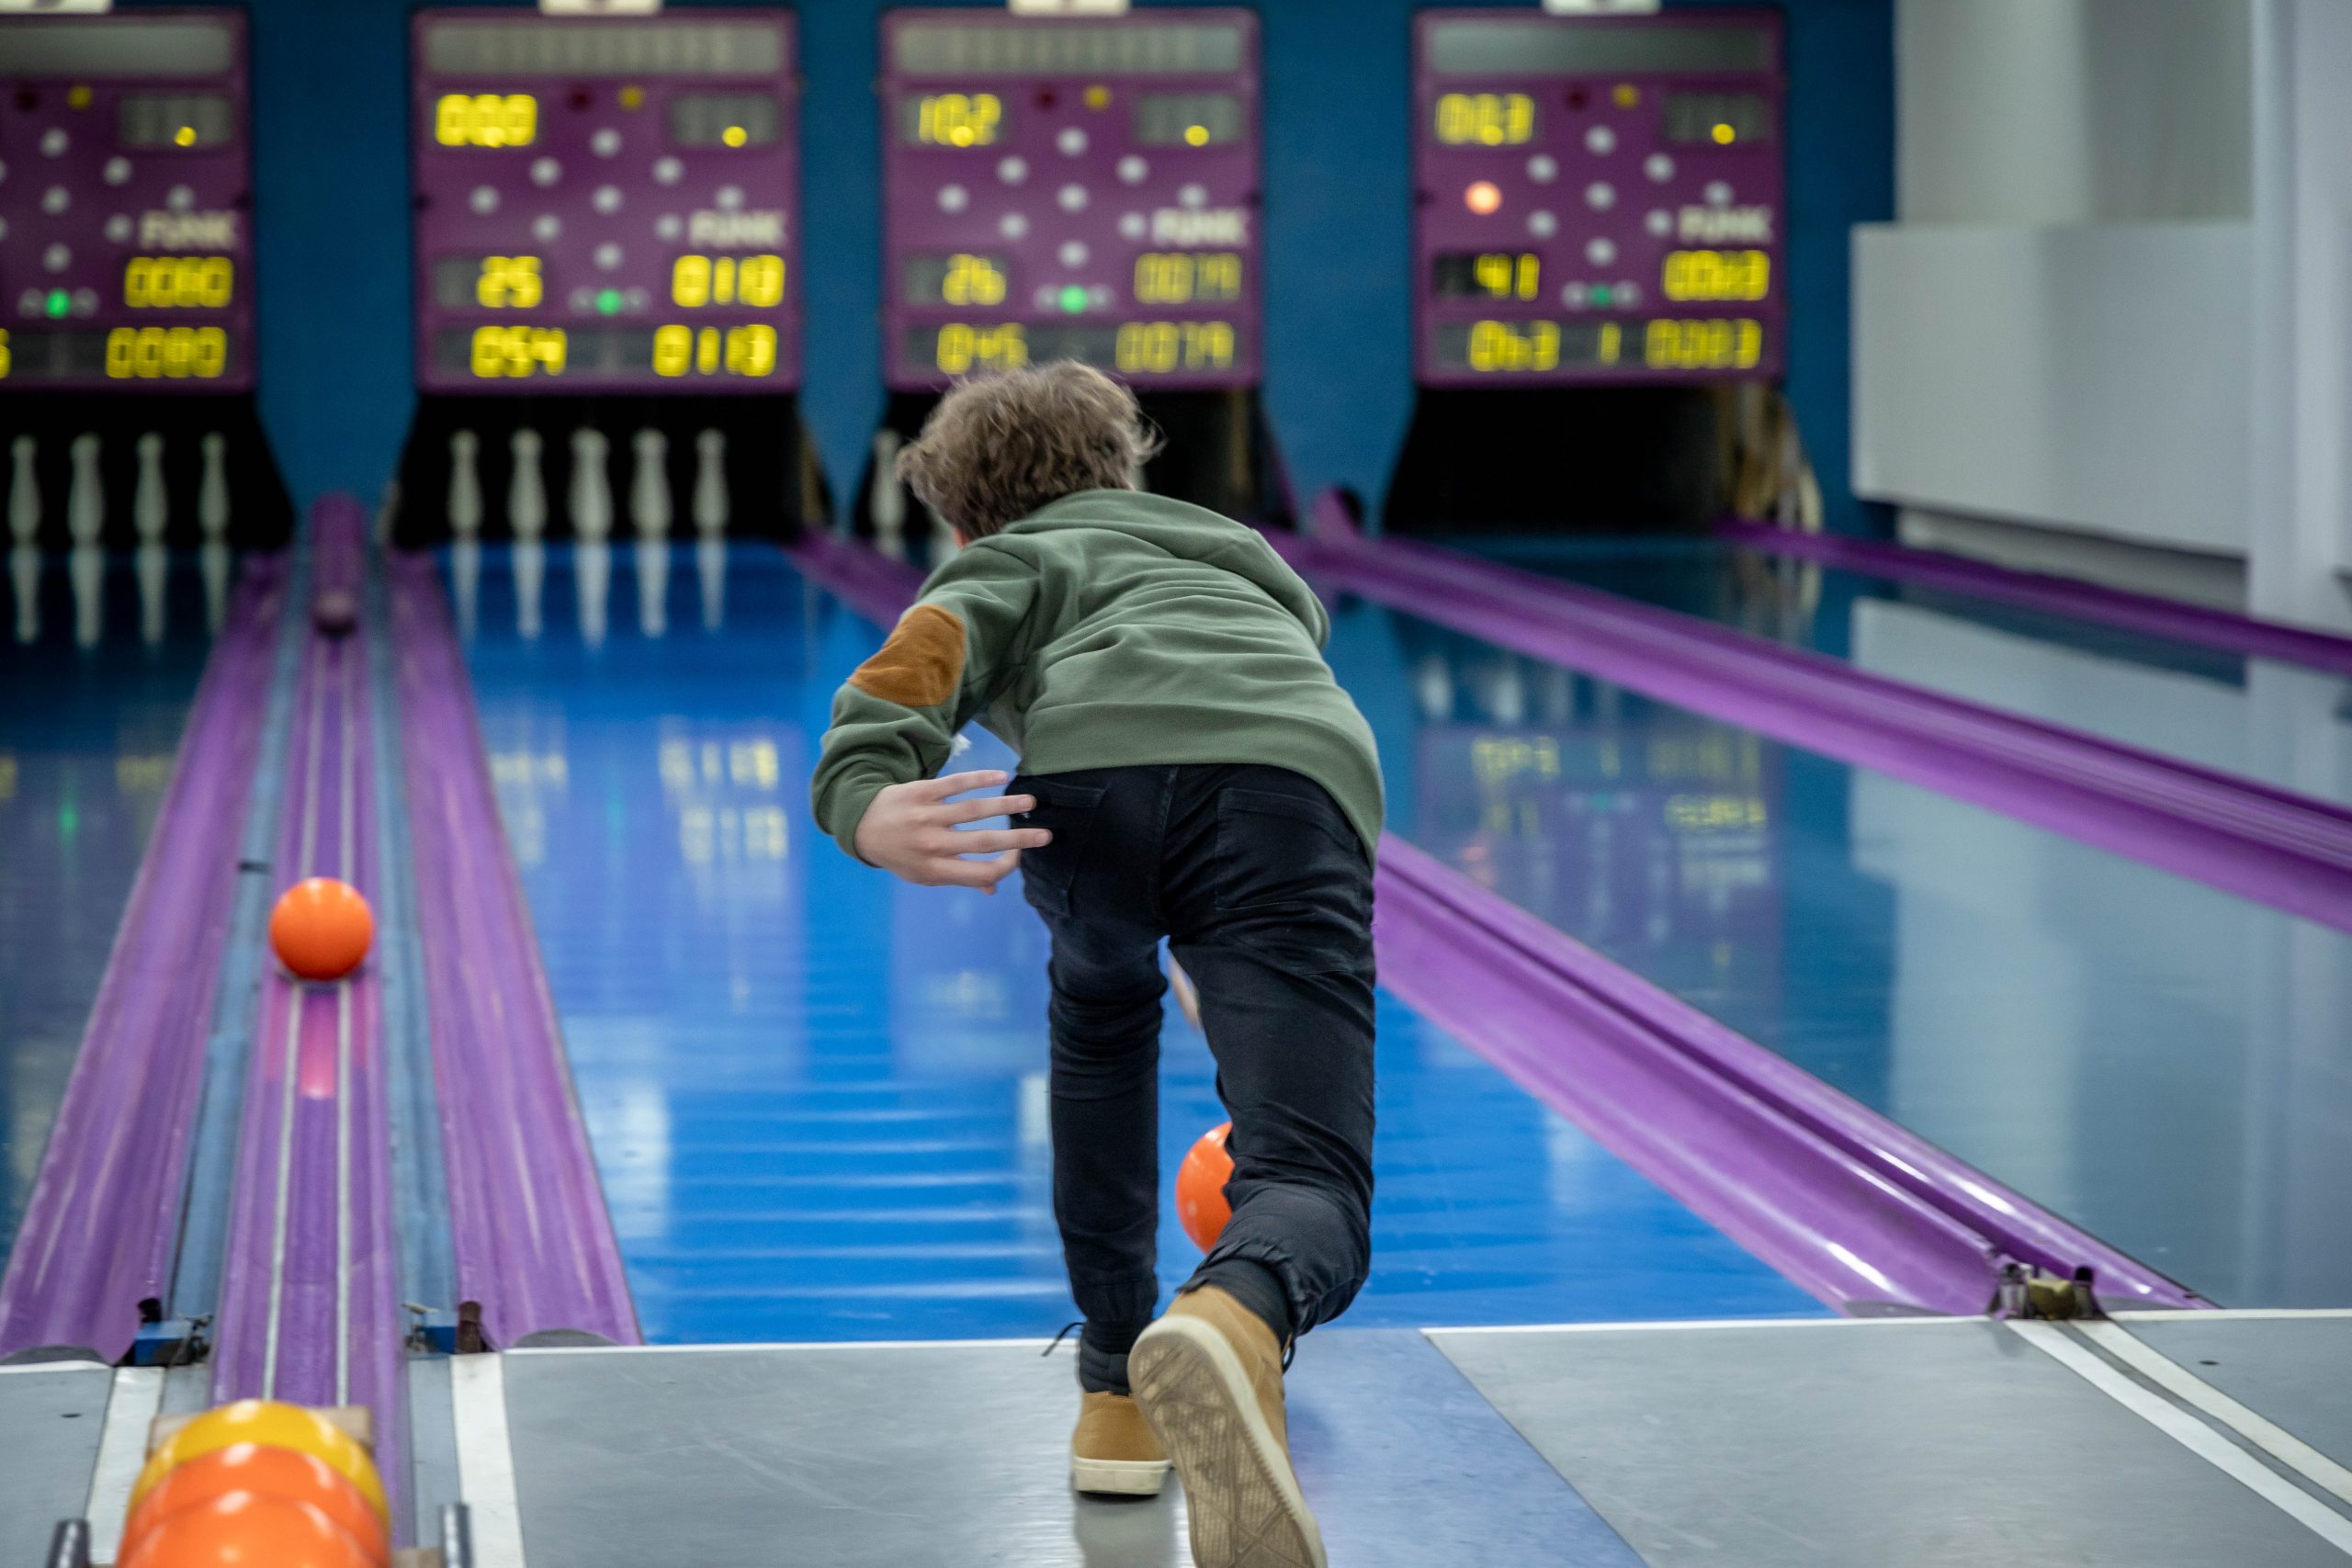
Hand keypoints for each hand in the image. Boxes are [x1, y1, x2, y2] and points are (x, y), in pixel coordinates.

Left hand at [853, 769, 1048, 894]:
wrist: (860, 825)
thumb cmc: (899, 854)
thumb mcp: (923, 875)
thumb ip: (958, 878)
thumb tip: (992, 889)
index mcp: (935, 870)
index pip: (979, 873)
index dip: (1004, 868)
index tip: (1019, 857)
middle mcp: (932, 845)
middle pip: (983, 842)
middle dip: (1018, 840)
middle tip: (1045, 835)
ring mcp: (926, 816)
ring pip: (973, 810)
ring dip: (1006, 806)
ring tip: (1030, 802)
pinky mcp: (921, 791)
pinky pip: (955, 784)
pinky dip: (980, 779)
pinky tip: (1001, 777)